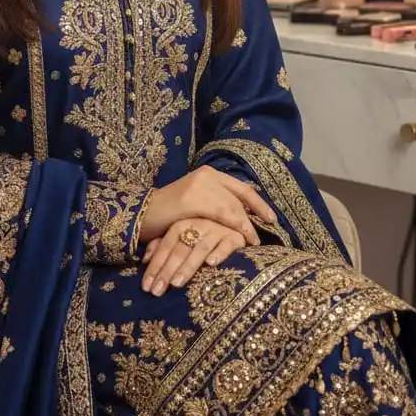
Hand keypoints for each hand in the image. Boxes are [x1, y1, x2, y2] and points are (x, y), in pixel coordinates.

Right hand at [138, 165, 274, 244]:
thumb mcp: (197, 203)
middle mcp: (206, 175)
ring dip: (246, 225)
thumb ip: (216, 204)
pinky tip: (242, 239)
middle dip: (256, 216)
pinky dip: (235, 227)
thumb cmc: (170, 214)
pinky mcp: (192, 199)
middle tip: (267, 233)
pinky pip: (222, 214)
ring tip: (254, 241)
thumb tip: (241, 216)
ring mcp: (199, 185)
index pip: (241, 188)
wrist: (142, 215)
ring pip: (232, 206)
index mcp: (209, 174)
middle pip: (240, 197)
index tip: (272, 218)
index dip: (259, 203)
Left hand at [141, 218, 246, 295]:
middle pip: (180, 249)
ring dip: (188, 266)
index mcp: (184, 223)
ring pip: (200, 248)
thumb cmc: (204, 234)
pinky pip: (227, 244)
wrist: (235, 221)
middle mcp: (199, 224)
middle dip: (167, 271)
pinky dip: (219, 253)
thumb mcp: (182, 236)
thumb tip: (144, 260)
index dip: (155, 265)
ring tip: (177, 283)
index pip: (166, 245)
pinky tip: (211, 263)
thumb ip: (163, 245)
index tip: (146, 286)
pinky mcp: (236, 236)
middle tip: (157, 291)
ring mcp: (218, 229)